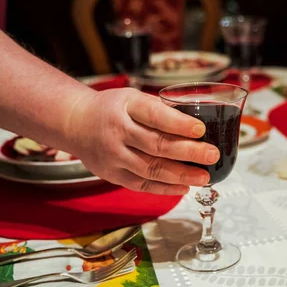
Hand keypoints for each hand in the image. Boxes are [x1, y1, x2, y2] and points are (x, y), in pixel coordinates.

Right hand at [68, 88, 219, 194]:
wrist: (75, 123)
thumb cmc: (113, 108)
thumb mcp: (133, 98)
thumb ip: (161, 110)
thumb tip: (199, 126)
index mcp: (126, 106)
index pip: (154, 115)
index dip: (178, 123)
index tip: (200, 129)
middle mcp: (118, 131)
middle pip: (156, 144)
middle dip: (188, 152)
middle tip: (211, 155)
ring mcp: (113, 155)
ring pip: (151, 168)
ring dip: (181, 174)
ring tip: (204, 177)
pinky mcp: (112, 174)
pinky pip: (141, 185)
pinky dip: (165, 188)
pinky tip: (184, 187)